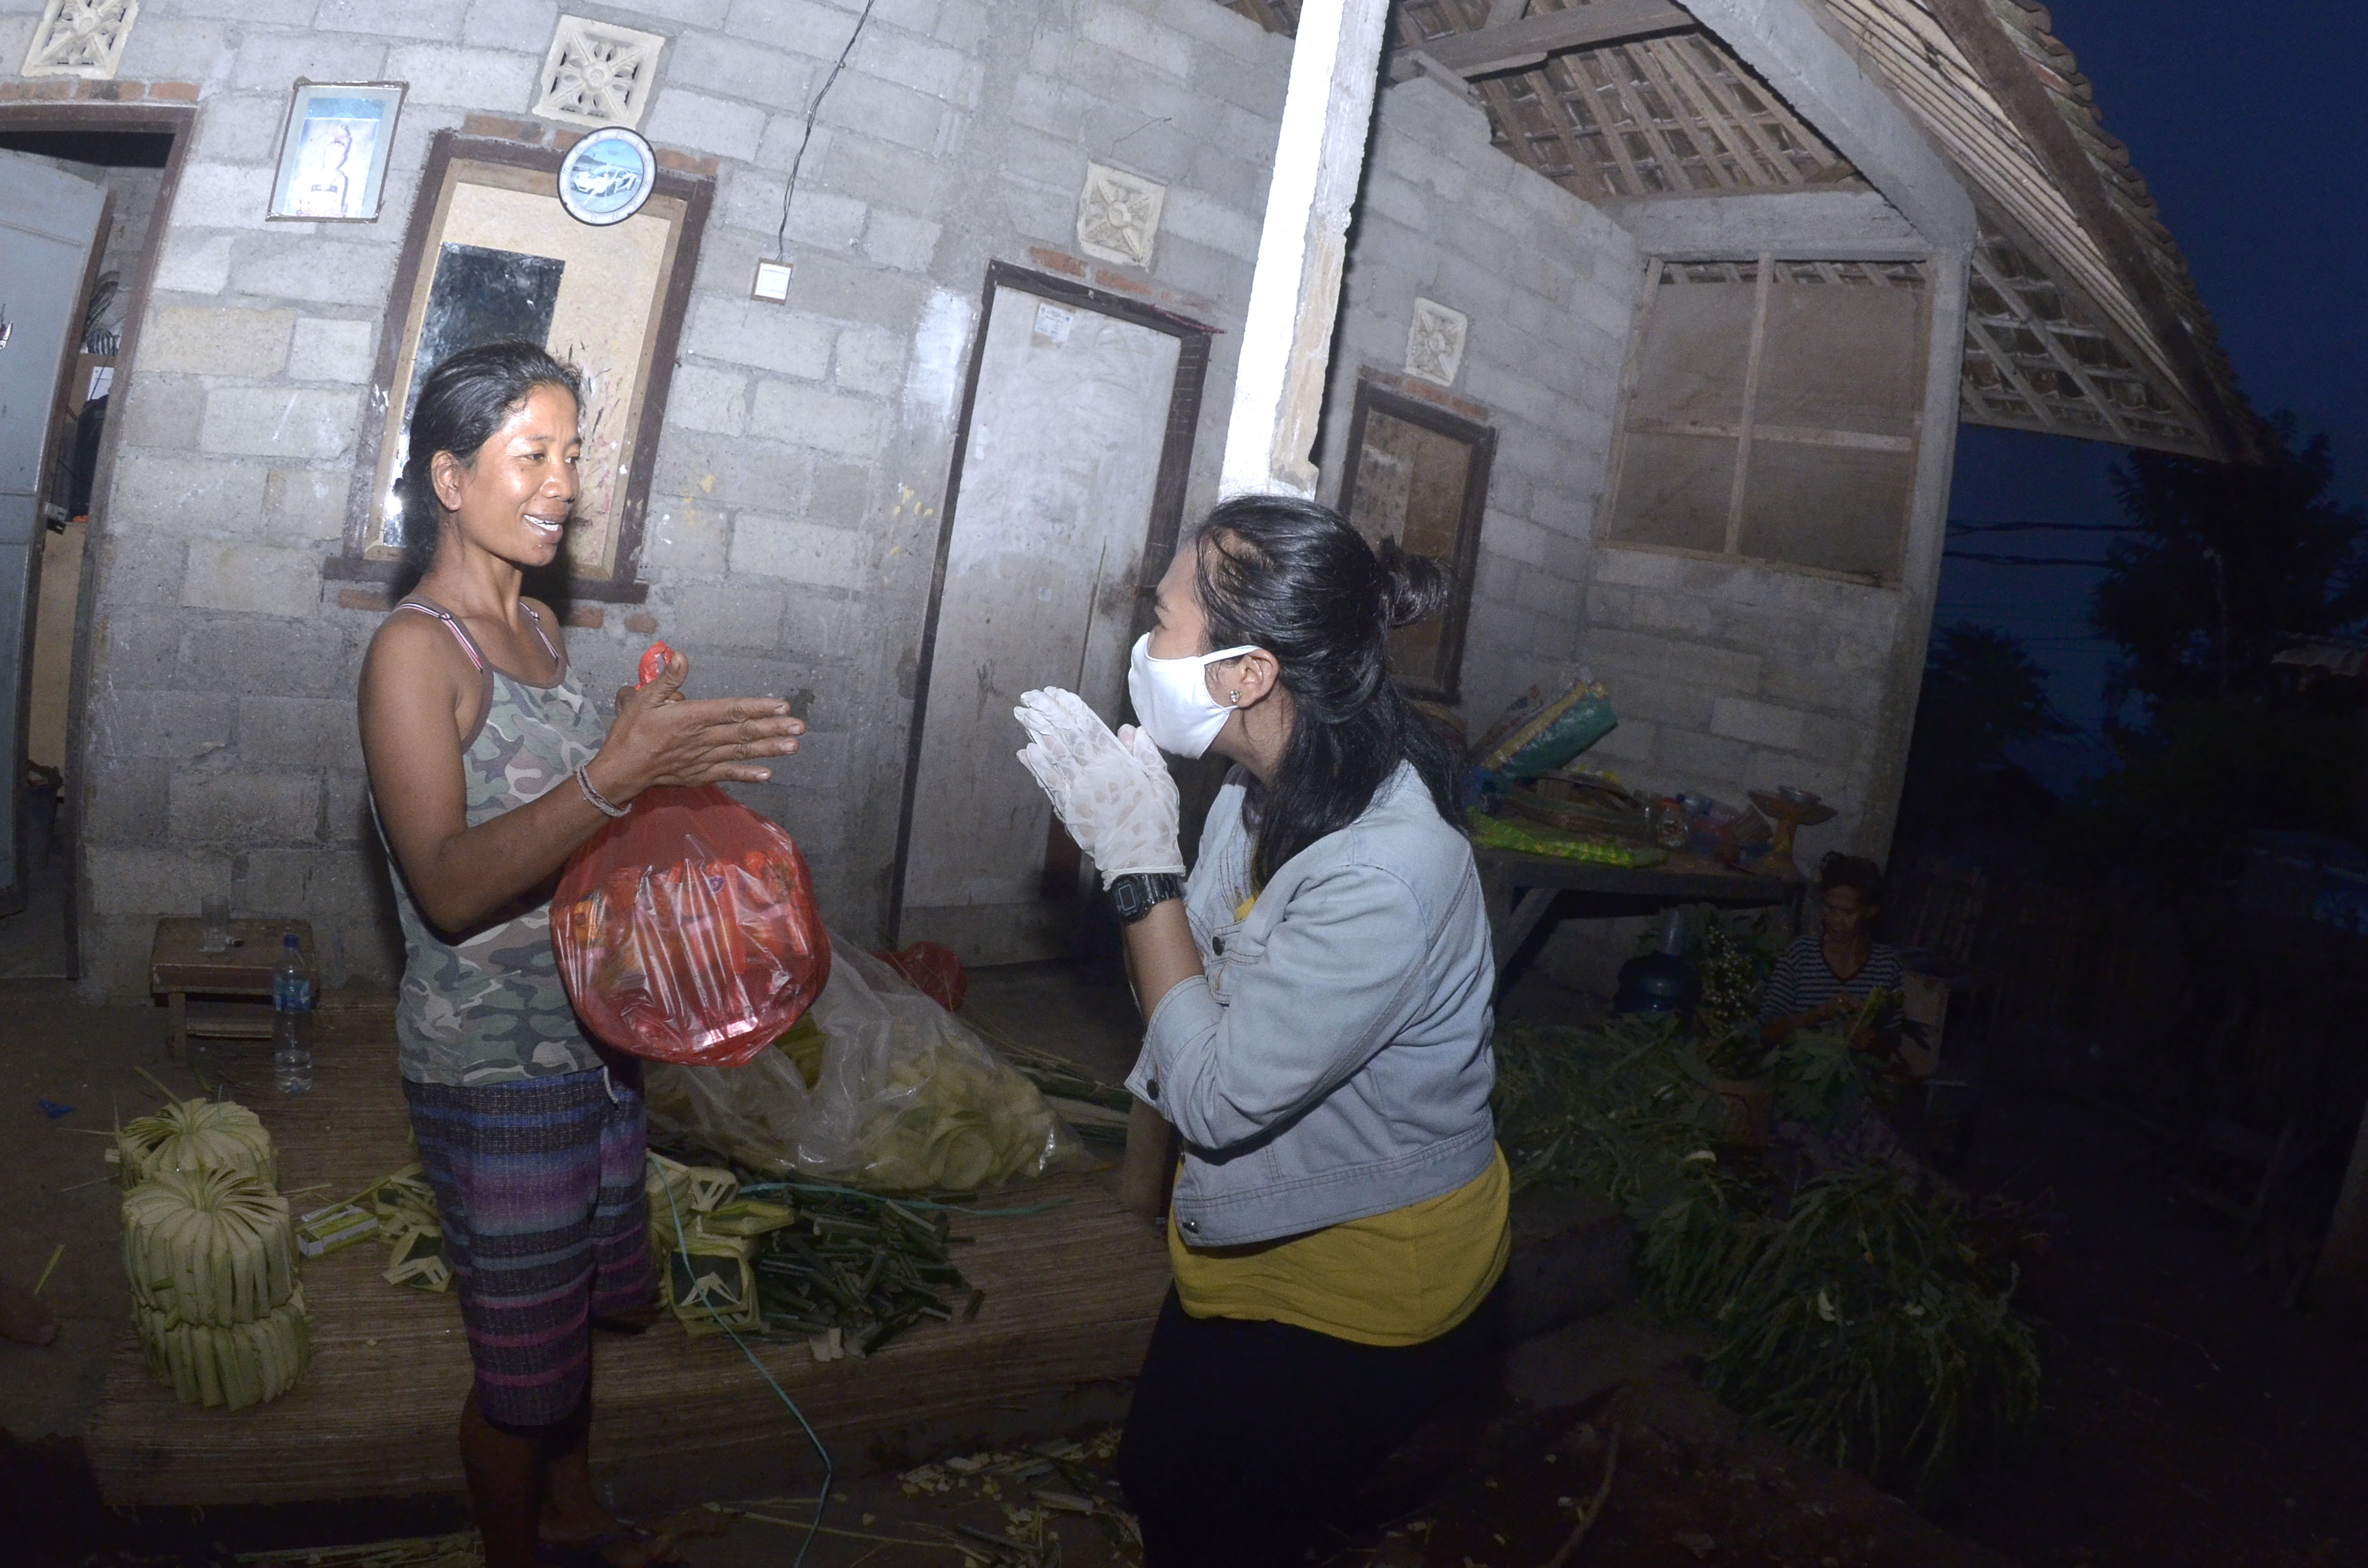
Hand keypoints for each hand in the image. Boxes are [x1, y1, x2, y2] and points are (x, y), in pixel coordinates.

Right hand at [587, 648, 804, 801]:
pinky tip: (767, 774)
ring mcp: (703, 758)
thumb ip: (667, 678)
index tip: (781, 706)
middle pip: (743, 731)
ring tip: (793, 746)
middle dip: (774, 728)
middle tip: (800, 727)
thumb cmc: (631, 731)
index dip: (759, 707)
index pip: (732, 710)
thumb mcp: (644, 698)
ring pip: (741, 752)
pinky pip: (728, 774)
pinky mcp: (699, 774)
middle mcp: (703, 738)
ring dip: (769, 749)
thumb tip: (681, 655)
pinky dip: (748, 775)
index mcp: (692, 717)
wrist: (621, 770)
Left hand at [1013, 687, 1181, 885]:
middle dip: (1046, 713)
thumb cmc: (1156, 821)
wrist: (1139, 861)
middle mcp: (1092, 773)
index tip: (1056, 692)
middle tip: (1030, 696)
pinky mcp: (1068, 810)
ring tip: (1022, 714)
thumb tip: (1130, 729)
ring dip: (1035, 733)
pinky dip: (1036, 766)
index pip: (1088, 726)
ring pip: (1052, 755)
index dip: (1070, 708)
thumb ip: (1146, 754)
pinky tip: (1026, 751)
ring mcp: (1076, 792)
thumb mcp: (1162, 782)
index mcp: (1116, 762)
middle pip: (1064, 736)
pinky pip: (1048, 783)